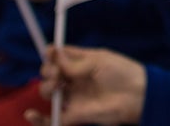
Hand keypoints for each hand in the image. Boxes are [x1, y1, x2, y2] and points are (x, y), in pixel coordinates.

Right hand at [24, 46, 146, 125]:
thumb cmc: (123, 73)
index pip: (58, 56)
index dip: (51, 54)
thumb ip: (75, 62)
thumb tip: (55, 56)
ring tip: (56, 86)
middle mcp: (74, 79)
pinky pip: (52, 119)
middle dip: (47, 70)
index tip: (49, 52)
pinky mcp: (74, 115)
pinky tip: (32, 114)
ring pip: (49, 92)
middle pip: (50, 73)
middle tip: (57, 73)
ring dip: (46, 87)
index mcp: (81, 62)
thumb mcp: (99, 60)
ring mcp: (74, 97)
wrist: (137, 96)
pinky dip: (39, 119)